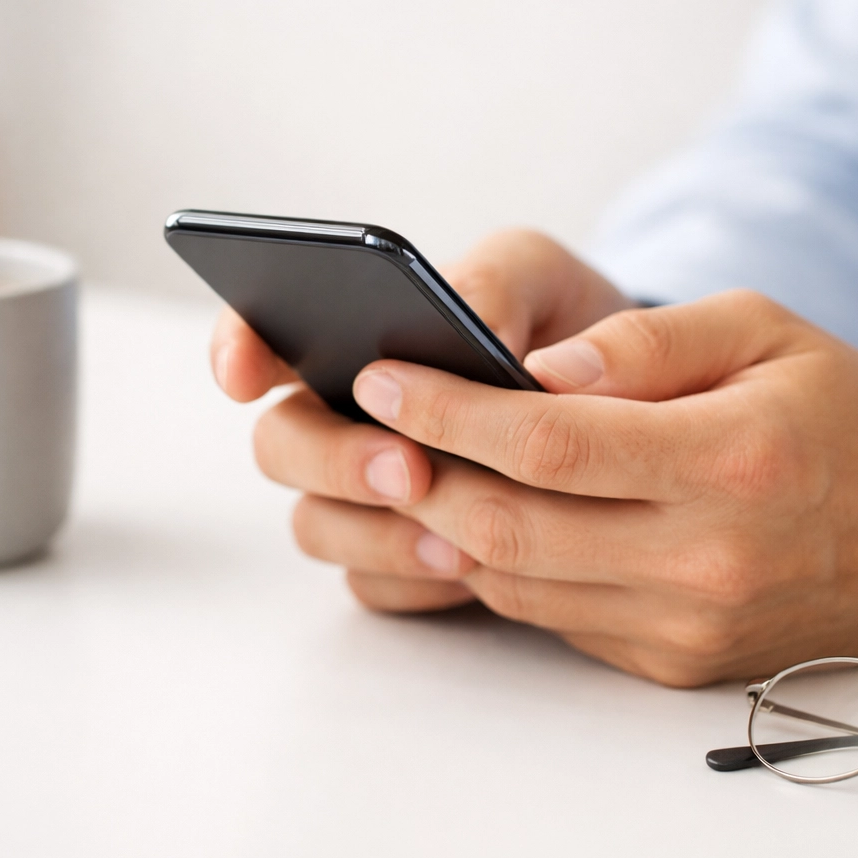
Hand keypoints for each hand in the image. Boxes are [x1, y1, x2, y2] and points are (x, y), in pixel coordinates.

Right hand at [210, 229, 634, 609]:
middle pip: (280, 444)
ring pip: (317, 525)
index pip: (257, 333)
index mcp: (347, 333)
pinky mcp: (397, 558)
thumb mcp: (536, 274)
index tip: (244, 375)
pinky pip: (373, 584)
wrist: (623, 409)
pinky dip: (414, 580)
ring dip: (377, 535)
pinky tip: (471, 572)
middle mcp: (337, 415)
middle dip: (333, 460)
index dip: (234, 349)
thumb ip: (495, 280)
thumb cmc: (558, 324)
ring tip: (458, 539)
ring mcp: (359, 493)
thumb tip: (473, 330)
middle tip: (409, 467)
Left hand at [278, 289, 857, 686]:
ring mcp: (685, 625)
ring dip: (443, 528)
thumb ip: (646, 341)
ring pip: (514, 582)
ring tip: (408, 467)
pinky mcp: (674, 663)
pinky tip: (483, 517)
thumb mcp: (762, 328)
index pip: (547, 442)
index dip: (446, 409)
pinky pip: (550, 615)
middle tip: (367, 430)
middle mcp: (703, 560)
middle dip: (416, 476)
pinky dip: (500, 567)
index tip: (379, 377)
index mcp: (726, 462)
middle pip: (507, 528)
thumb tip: (537, 368)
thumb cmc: (843, 411)